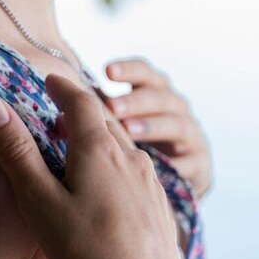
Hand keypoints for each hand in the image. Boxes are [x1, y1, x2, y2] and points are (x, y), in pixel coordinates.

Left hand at [102, 57, 212, 202]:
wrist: (171, 188)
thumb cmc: (135, 146)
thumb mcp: (118, 123)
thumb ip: (97, 107)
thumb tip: (58, 90)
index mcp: (153, 95)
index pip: (145, 74)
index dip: (129, 70)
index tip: (106, 71)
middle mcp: (175, 110)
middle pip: (162, 96)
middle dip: (136, 100)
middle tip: (112, 107)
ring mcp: (190, 137)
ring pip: (178, 124)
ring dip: (153, 126)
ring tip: (128, 131)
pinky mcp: (200, 165)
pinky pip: (192, 163)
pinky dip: (177, 164)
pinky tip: (160, 168)